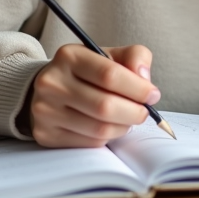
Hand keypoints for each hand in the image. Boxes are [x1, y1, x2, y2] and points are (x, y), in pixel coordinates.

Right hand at [24, 44, 159, 147]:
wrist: (52, 88)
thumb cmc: (89, 72)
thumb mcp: (111, 55)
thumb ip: (135, 57)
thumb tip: (145, 78)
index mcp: (70, 56)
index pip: (110, 75)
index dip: (138, 88)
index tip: (153, 95)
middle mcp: (52, 83)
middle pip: (105, 106)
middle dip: (134, 112)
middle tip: (145, 112)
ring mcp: (45, 111)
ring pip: (99, 129)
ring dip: (123, 126)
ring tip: (127, 118)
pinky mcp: (46, 134)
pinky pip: (89, 143)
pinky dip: (107, 137)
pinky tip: (109, 126)